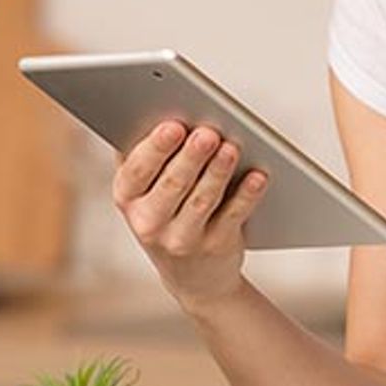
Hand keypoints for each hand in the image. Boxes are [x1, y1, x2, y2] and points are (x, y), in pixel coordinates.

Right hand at [112, 122, 268, 311]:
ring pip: (202, 200)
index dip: (155, 148)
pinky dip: (247, 195)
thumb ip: (152, 154)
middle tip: (207, 133)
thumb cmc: (168, 212)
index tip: (173, 125)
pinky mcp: (216, 246)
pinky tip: (257, 176)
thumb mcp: (147, 188)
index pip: (136, 171)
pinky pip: (233, 216)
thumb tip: (169, 111)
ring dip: (218, 172)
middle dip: (191, 157)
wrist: (193, 275)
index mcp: (127, 198)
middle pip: (172, 185)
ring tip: (231, 147)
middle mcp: (149, 222)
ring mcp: (183, 239)